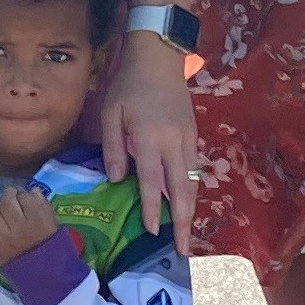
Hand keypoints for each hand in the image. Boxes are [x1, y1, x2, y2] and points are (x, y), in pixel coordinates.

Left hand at [0, 181, 61, 269]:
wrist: (45, 276)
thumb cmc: (49, 246)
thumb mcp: (52, 224)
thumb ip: (43, 205)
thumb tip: (32, 190)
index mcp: (38, 221)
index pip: (25, 197)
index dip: (23, 193)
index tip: (23, 197)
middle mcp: (20, 228)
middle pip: (5, 201)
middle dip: (7, 195)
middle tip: (10, 198)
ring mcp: (5, 240)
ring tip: (2, 214)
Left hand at [100, 27, 198, 242]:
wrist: (159, 57)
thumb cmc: (129, 84)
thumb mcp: (110, 112)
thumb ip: (112, 147)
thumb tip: (115, 180)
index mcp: (149, 137)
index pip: (150, 182)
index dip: (151, 209)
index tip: (151, 233)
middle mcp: (173, 143)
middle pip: (181, 190)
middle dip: (182, 222)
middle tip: (181, 248)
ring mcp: (187, 139)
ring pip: (192, 182)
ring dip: (189, 209)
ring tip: (185, 233)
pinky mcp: (193, 135)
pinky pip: (193, 170)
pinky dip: (191, 190)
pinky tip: (184, 203)